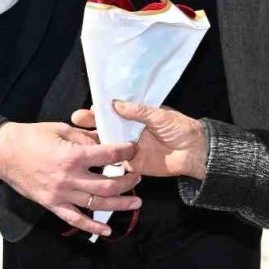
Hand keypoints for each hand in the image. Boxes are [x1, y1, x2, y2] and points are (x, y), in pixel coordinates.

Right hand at [0, 121, 141, 237]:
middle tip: (138, 177)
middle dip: (127, 181)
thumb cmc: (30, 136)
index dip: (125, 152)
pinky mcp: (51, 204)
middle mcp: (69, 178)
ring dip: (119, 205)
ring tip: (136, 202)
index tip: (134, 149)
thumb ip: (84, 136)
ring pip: (96, 205)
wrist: (3, 152)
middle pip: (107, 185)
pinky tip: (107, 231)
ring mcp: (60, 194)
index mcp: (72, 156)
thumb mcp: (61, 129)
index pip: (108, 156)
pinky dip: (91, 227)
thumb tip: (104, 141)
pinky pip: (74, 219)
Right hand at [71, 102, 207, 179]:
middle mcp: (129, 131)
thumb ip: (139, 111)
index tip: (85, 111)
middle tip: (74, 124)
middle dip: (89, 126)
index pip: (112, 111)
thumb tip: (116, 104)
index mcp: (136, 116)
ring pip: (106, 145)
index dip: (98, 111)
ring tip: (77, 143)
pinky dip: (103, 162)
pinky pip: (114, 164)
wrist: (195, 153)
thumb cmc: (181, 129)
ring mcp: (128, 148)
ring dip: (93, 144)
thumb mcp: (160, 116)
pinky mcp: (132, 164)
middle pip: (105, 128)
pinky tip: (89, 161)